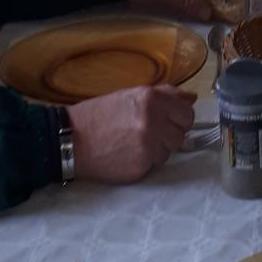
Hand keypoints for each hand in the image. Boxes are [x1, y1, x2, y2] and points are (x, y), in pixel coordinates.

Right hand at [68, 86, 194, 182]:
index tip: (167, 121)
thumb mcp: (131, 96)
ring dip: (157, 149)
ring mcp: (148, 146)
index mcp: (152, 99)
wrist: (70, 139)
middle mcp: (153, 121)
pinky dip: (145, 162)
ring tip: (134, 144)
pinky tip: (127, 154)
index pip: (187, 114)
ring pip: (169, 152)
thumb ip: (164, 95)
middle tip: (149, 134)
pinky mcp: (141, 167)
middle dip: (169, 135)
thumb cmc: (99, 115)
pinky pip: (155, 165)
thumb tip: (191, 97)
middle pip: (181, 134)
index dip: (178, 119)